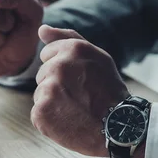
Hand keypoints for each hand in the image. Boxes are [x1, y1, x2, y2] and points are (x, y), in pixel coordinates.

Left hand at [31, 25, 130, 157]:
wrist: (119, 128)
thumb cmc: (108, 91)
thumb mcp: (96, 57)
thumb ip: (67, 38)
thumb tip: (41, 29)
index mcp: (72, 50)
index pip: (46, 53)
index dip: (62, 67)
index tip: (78, 78)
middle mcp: (57, 67)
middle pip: (42, 73)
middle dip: (56, 83)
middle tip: (79, 95)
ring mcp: (48, 90)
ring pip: (40, 92)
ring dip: (53, 100)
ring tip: (75, 108)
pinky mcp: (41, 111)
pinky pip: (38, 111)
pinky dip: (50, 117)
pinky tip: (67, 120)